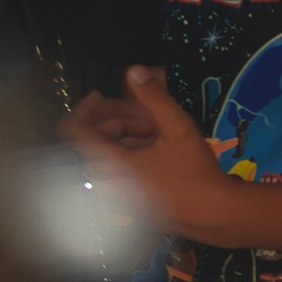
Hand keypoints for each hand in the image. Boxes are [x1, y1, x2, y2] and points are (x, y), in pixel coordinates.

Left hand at [66, 67, 231, 235]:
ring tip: (155, 131)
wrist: (209, 211)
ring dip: (122, 134)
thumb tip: (134, 70)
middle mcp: (102, 180)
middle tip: (149, 115)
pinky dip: (124, 150)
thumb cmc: (193, 170)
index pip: (73, 131)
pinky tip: (152, 148)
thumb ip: (155, 97)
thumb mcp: (178, 127)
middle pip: (91, 138)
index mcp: (109, 163)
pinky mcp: (121, 199)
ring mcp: (111, 192)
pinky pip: (110, 167)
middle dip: (116, 118)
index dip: (82, 108)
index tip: (101, 94)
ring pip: (101, 153)